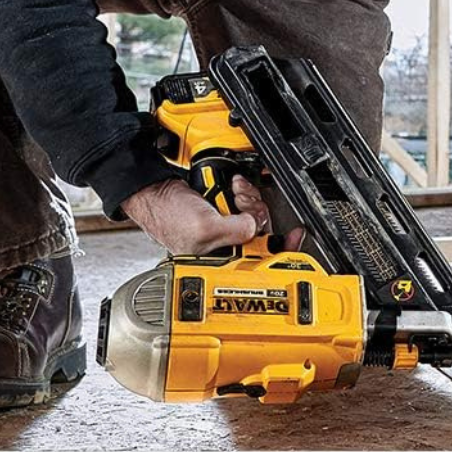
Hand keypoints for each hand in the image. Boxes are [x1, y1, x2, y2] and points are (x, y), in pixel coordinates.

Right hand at [121, 174, 303, 255]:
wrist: (156, 191)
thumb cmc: (168, 217)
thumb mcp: (203, 228)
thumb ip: (235, 231)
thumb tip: (256, 226)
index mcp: (222, 263)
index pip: (261, 263)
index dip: (281, 250)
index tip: (295, 237)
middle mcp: (228, 250)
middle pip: (263, 233)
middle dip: (256, 212)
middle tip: (242, 203)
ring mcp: (228, 231)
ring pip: (258, 214)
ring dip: (250, 198)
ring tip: (233, 193)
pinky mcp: (227, 213)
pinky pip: (248, 202)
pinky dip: (245, 191)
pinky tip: (234, 187)